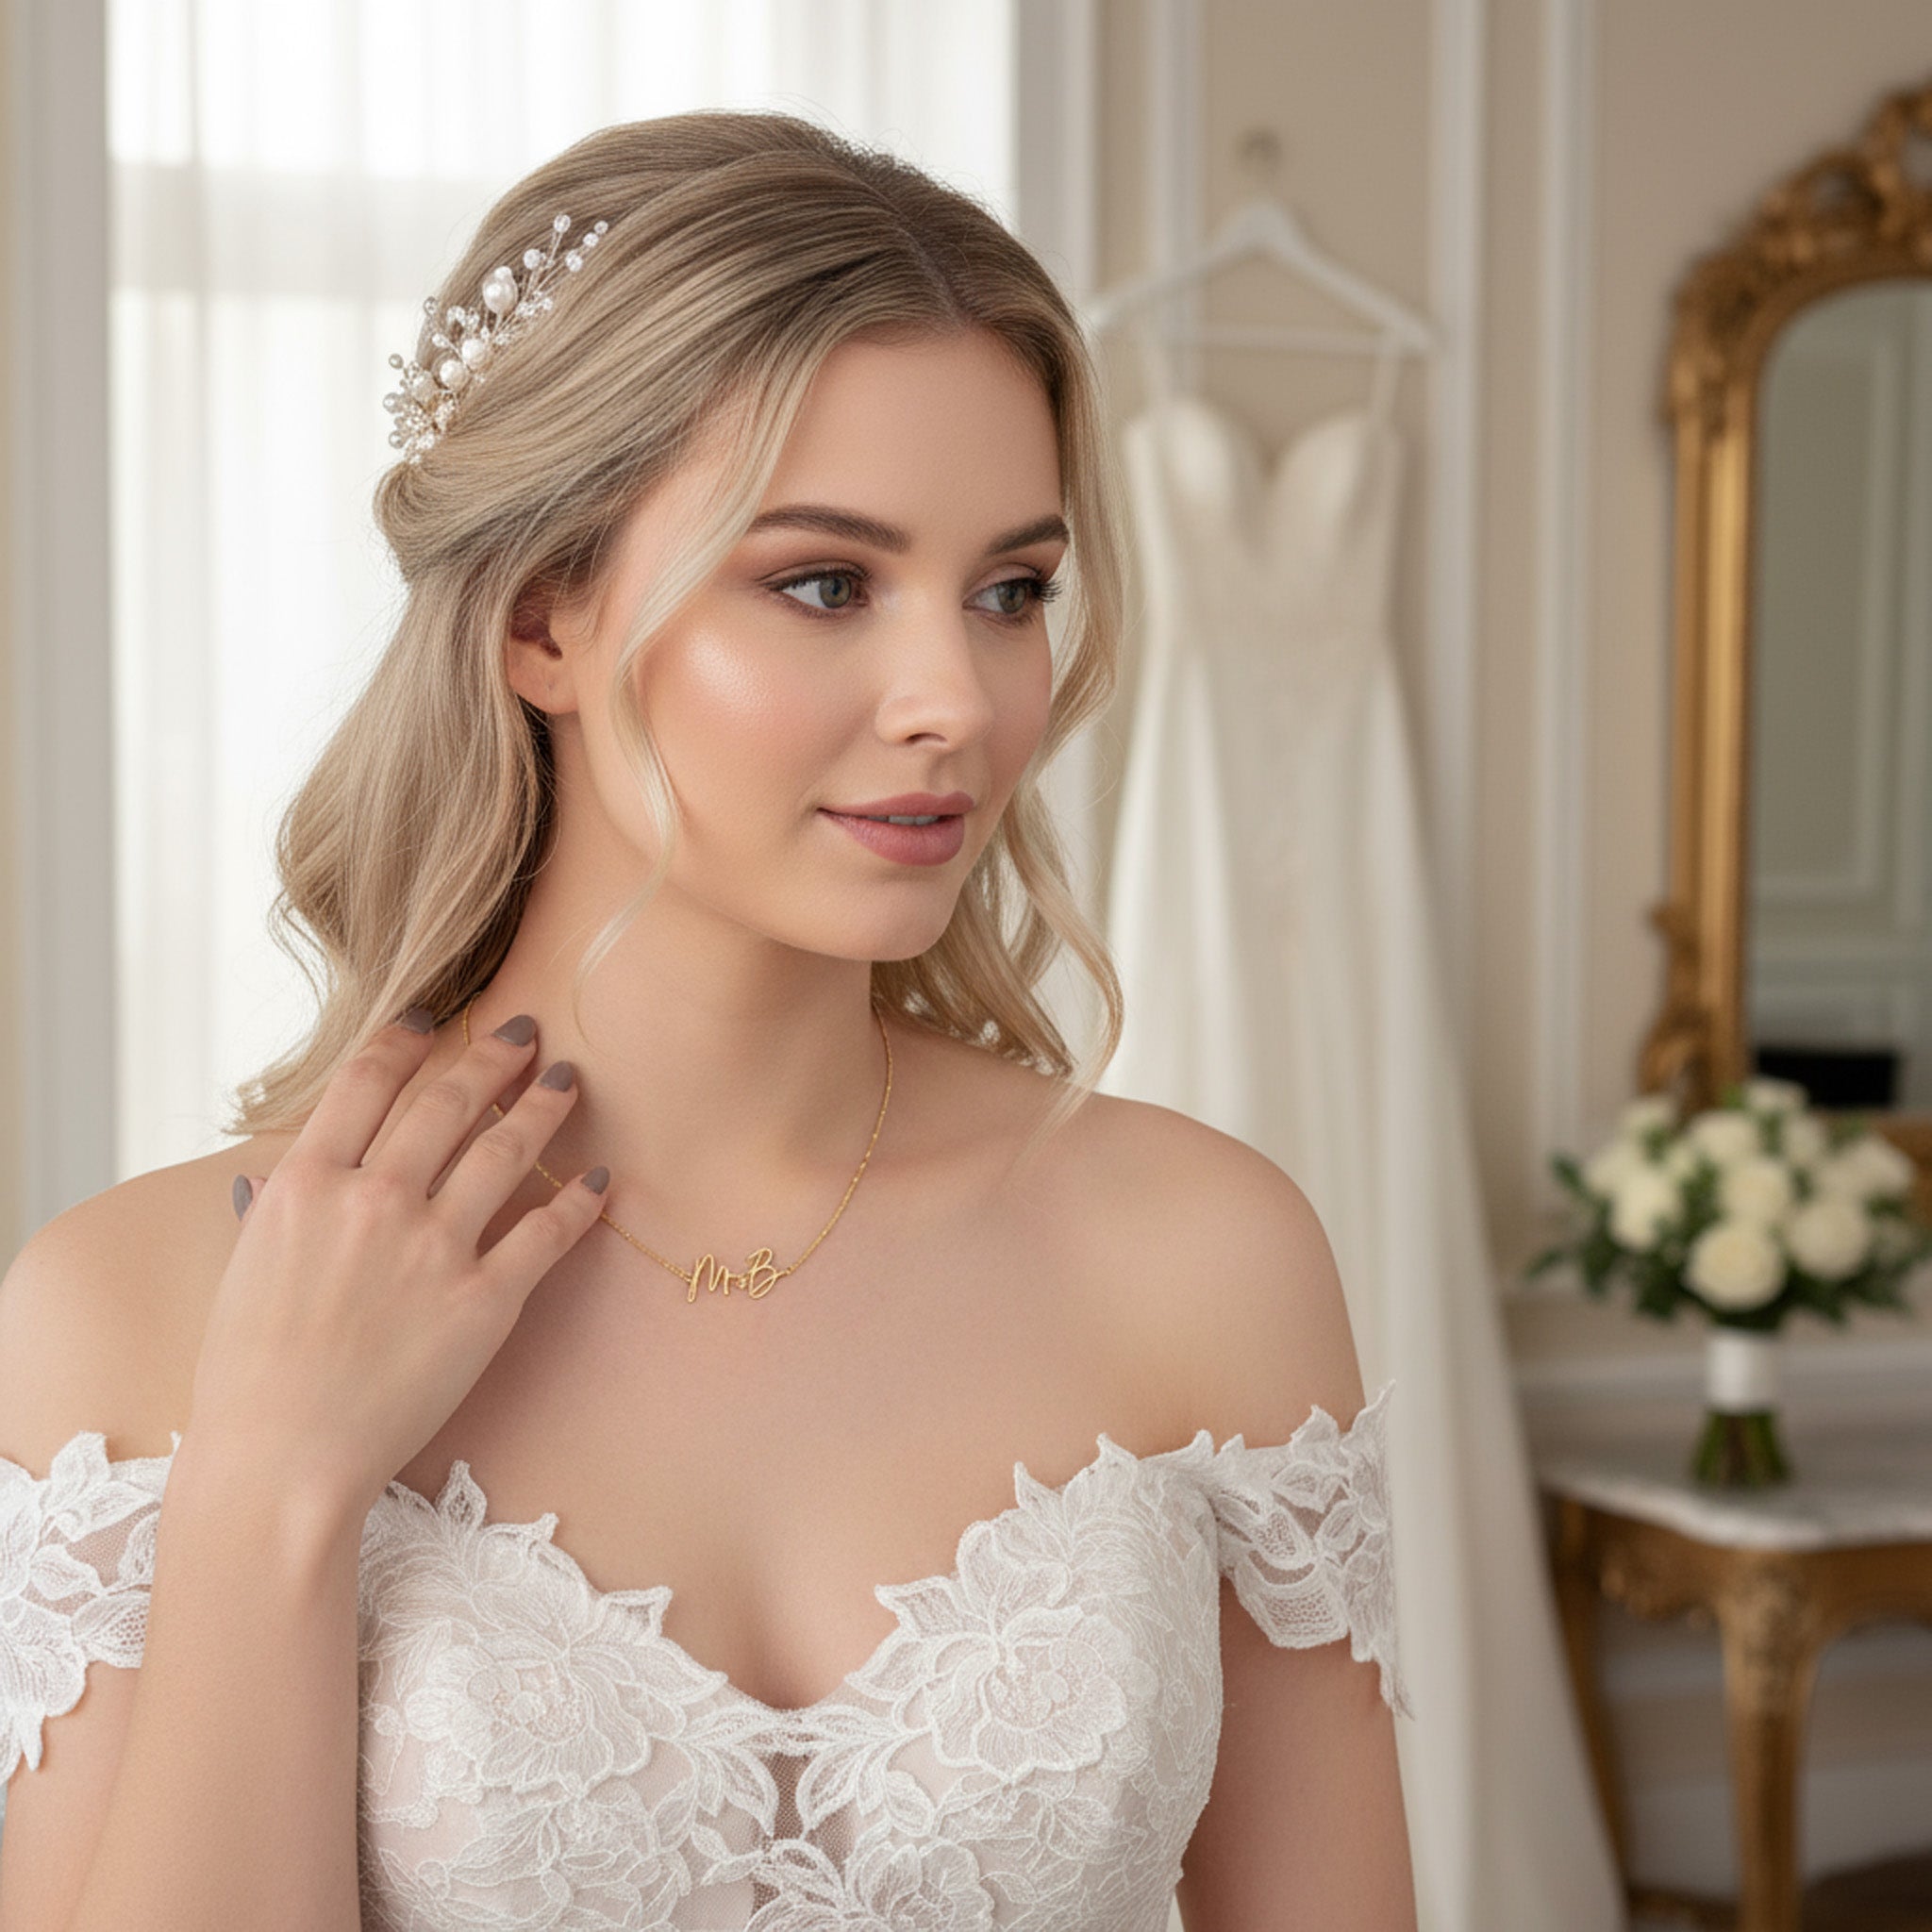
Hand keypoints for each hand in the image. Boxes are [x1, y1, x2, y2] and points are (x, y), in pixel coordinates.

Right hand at [187, 1008, 608, 1520]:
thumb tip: (267, 1176)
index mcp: (305, 1185)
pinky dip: (579, 1199)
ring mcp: (434, 1249)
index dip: (407, 1037)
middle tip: (528, 1031)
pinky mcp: (484, 1302)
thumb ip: (269, 1212)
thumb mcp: (244, 1270)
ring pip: (506, 1151)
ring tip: (568, 1082)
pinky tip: (599, 1177)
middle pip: (449, 1102)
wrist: (282, 1463)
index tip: (437, 1016)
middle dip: (495, 1057)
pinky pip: (547, 1233)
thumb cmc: (250, 1376)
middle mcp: (374, 1201)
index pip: (366, 1081)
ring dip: (544, 1108)